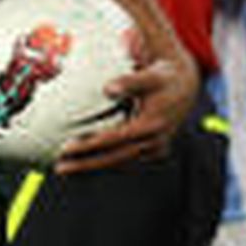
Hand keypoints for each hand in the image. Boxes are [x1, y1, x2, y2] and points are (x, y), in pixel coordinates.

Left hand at [54, 47, 199, 174]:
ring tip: (65, 169)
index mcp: (152, 124)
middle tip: (60, 167)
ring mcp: (154, 149)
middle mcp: (154, 141)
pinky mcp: (152, 151)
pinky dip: (103, 164)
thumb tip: (108, 89)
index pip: (114, 140)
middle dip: (85, 164)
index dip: (89, 145)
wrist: (186, 85)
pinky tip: (83, 166)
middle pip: (114, 157)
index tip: (67, 148)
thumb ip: (130, 81)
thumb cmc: (162, 76)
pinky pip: (124, 161)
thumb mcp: (149, 75)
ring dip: (91, 168)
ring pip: (118, 162)